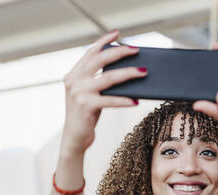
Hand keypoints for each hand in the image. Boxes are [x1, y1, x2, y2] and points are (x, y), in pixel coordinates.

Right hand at [61, 30, 146, 153]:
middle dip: (120, 52)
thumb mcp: (90, 95)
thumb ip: (99, 82)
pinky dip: (125, 100)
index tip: (117, 33)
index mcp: (74, 75)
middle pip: (100, 60)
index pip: (90, 53)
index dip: (104, 41)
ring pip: (108, 78)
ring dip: (129, 74)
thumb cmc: (86, 116)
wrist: (74, 138)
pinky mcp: (86, 106)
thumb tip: (126, 72)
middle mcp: (74, 81)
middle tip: (136, 50)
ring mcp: (79, 93)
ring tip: (144, 72)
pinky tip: (136, 101)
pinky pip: (111, 100)